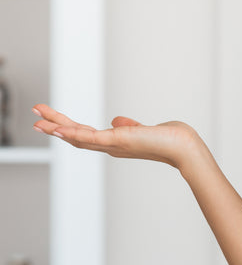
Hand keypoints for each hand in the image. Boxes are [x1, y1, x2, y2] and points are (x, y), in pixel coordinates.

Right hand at [31, 103, 205, 169]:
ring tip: (38, 120)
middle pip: (76, 136)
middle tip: (35, 117)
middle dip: (54, 126)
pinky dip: (73, 133)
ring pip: (78, 137)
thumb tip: (117, 120)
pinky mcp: (119, 141)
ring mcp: (113, 145)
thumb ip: (128, 126)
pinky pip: (91, 137)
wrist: (185, 147)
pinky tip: (58, 128)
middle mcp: (111, 147)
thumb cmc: (170, 139)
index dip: (67, 128)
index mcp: (115, 143)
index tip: (50, 120)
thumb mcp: (144, 130)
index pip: (85, 134)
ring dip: (57, 127)